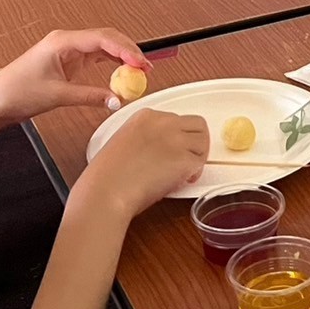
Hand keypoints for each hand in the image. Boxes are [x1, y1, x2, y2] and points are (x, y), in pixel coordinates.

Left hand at [0, 28, 148, 124]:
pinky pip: (96, 57)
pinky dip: (111, 64)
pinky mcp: (68, 61)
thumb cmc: (16, 92)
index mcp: (63, 41)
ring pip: (103, 47)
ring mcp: (68, 50)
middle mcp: (67, 41)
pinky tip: (122, 72)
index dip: (126, 49)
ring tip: (139, 71)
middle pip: (107, 38)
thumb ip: (90, 96)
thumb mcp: (57, 96)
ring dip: (122, 57)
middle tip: (146, 68)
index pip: (103, 39)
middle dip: (129, 51)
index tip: (141, 63)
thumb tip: (116, 100)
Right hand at [78, 109, 208, 220]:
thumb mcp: (123, 142)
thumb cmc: (106, 176)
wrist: (106, 192)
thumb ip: (145, 138)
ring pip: (204, 142)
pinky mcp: (184, 160)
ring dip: (198, 157)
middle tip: (187, 160)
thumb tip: (160, 151)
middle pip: (197, 125)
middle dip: (195, 142)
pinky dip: (195, 173)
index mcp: (146, 116)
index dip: (178, 136)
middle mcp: (164, 123)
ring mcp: (176, 140)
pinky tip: (184, 181)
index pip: (177, 119)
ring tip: (184, 172)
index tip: (173, 150)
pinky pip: (200, 163)